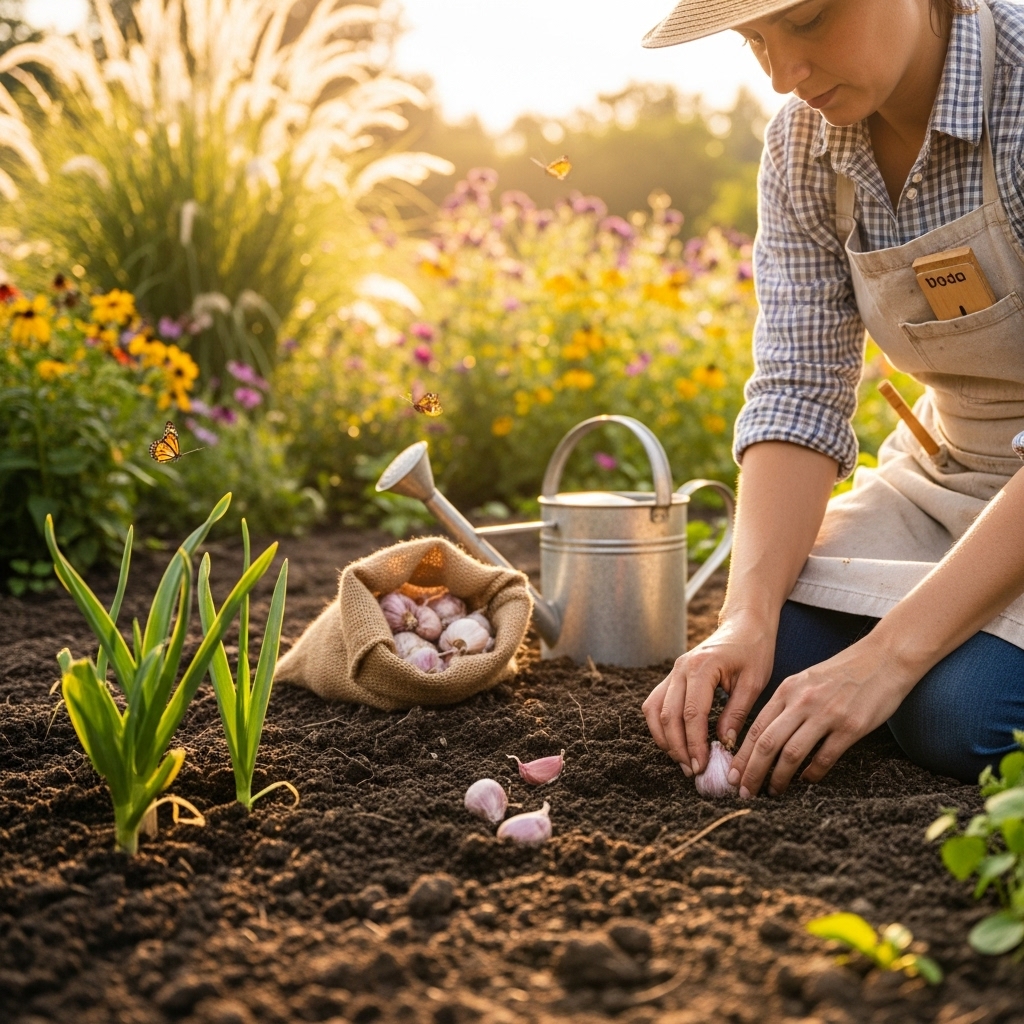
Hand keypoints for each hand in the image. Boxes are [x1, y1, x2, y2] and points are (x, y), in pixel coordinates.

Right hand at [642, 615, 775, 775]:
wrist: (744, 625)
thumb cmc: (753, 651)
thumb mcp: (754, 683)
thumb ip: (736, 713)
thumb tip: (724, 744)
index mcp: (701, 667)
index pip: (691, 713)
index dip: (694, 743)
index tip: (702, 766)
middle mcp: (680, 668)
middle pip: (668, 715)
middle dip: (678, 747)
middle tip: (693, 771)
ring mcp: (672, 672)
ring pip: (654, 711)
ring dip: (665, 739)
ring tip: (682, 760)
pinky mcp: (671, 677)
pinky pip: (655, 704)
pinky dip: (659, 725)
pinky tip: (674, 742)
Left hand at [727, 634, 918, 796]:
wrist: (884, 658)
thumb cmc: (842, 673)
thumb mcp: (806, 680)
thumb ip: (786, 704)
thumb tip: (765, 736)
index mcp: (788, 689)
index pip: (756, 728)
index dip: (741, 755)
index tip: (732, 775)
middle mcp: (802, 701)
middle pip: (767, 743)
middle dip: (751, 772)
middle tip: (744, 792)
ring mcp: (827, 714)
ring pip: (791, 754)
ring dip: (778, 778)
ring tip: (773, 792)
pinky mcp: (851, 727)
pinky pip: (825, 757)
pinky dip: (812, 774)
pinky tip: (807, 781)